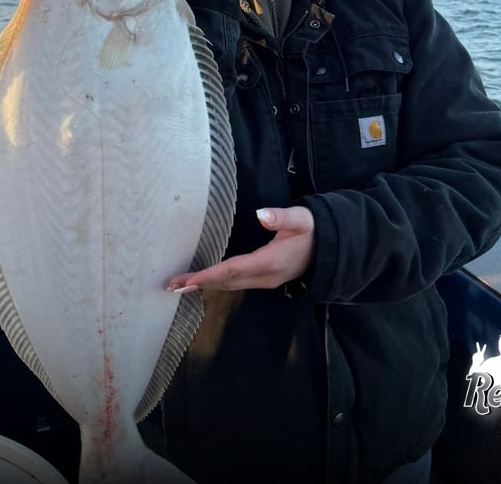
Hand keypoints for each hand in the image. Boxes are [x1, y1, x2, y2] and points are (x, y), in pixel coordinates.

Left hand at [166, 206, 314, 291]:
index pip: (233, 269)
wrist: (328, 250)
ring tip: (180, 284)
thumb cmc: (312, 231)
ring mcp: (263, 281)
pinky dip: (216, 282)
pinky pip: (235, 283)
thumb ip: (282, 217)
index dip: (209, 275)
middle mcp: (264, 277)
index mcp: (270, 262)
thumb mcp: (301, 219)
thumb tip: (261, 214)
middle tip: (172, 284)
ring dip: (205, 284)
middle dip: (199, 283)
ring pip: (229, 285)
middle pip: (226, 281)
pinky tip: (204, 279)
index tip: (188, 279)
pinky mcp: (263, 280)